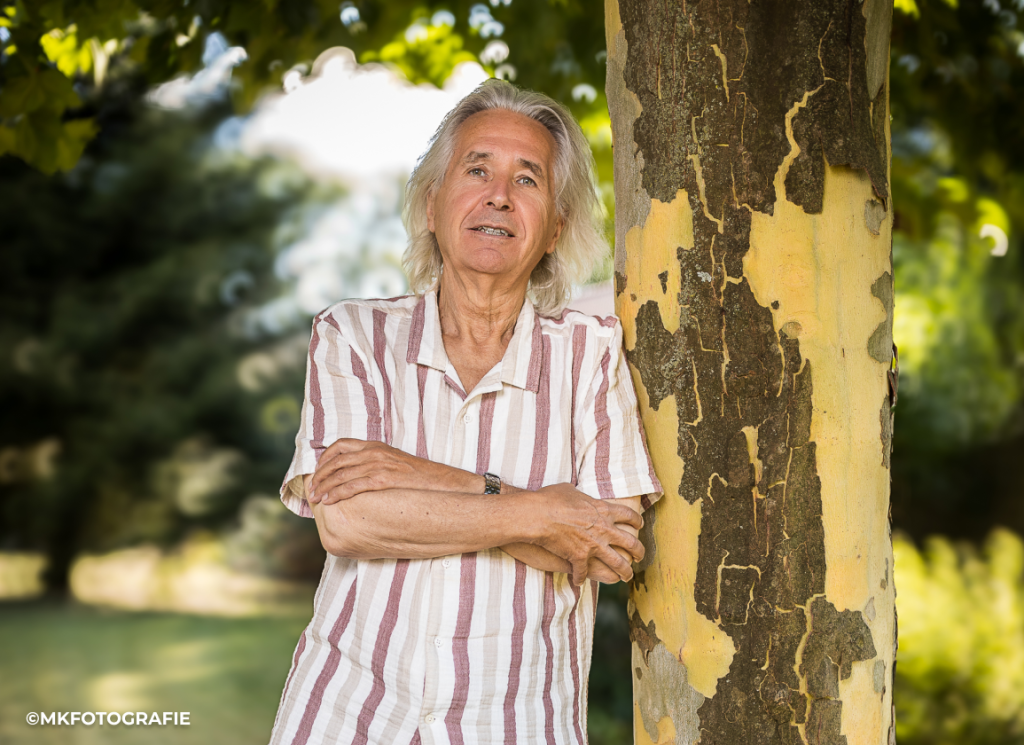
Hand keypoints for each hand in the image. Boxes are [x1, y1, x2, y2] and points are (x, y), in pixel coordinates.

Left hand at [309, 439, 479, 504]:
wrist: (448, 484)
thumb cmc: (423, 480)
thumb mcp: (397, 466)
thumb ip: (377, 468)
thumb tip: (359, 481)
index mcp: (377, 447)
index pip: (340, 445)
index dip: (324, 459)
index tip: (317, 473)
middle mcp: (375, 452)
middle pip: (336, 460)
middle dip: (319, 476)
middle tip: (310, 490)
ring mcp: (380, 464)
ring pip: (341, 473)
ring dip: (324, 486)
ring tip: (316, 499)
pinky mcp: (385, 478)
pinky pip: (353, 485)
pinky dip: (337, 493)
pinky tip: (329, 501)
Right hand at [525, 484, 643, 585]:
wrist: (538, 515)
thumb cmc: (551, 498)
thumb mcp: (570, 489)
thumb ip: (580, 496)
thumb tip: (577, 494)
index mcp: (603, 510)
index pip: (629, 515)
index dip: (637, 521)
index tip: (639, 526)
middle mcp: (604, 528)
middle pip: (631, 543)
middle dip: (639, 551)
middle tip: (640, 557)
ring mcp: (594, 545)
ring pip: (618, 563)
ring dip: (624, 571)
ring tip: (626, 577)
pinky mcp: (580, 558)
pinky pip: (584, 573)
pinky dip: (581, 578)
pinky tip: (579, 581)